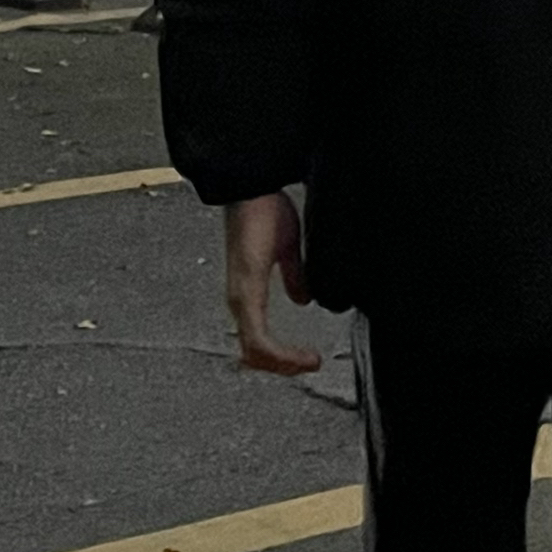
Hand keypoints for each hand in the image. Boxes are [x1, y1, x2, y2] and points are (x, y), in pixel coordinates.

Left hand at [224, 190, 321, 374]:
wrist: (253, 185)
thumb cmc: (265, 208)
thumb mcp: (287, 246)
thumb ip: (295, 274)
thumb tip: (303, 297)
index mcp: (248, 292)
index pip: (258, 341)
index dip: (283, 356)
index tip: (310, 358)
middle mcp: (240, 300)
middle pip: (255, 355)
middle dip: (284, 366)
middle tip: (311, 365)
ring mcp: (241, 298)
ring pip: (254, 352)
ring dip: (283, 364)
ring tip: (308, 362)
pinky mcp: (246, 292)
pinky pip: (257, 339)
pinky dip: (279, 353)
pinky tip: (299, 354)